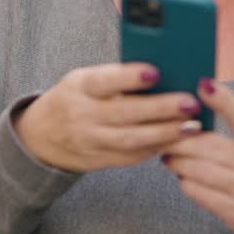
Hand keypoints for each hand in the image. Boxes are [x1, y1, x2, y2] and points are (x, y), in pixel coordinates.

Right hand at [14, 63, 203, 172]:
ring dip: (165, 134)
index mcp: (79, 87)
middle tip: (190, 103)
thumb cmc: (74, 98)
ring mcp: (90, 141)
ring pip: (131, 140)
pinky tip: (176, 141)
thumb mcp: (84, 79)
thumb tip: (163, 73)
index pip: (105, 80)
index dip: (129, 77)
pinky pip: (131, 157)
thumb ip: (116, 77)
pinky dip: (155, 148)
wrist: (40, 136)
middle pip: (125, 113)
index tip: (155, 72)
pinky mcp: (98, 161)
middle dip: (161, 109)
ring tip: (192, 126)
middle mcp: (82, 115)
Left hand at [161, 79, 233, 233]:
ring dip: (177, 160)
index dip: (224, 101)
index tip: (203, 85)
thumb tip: (198, 105)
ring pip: (197, 170)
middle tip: (163, 130)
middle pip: (208, 147)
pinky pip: (198, 193)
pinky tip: (183, 175)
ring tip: (168, 154)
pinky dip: (185, 181)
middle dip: (180, 138)